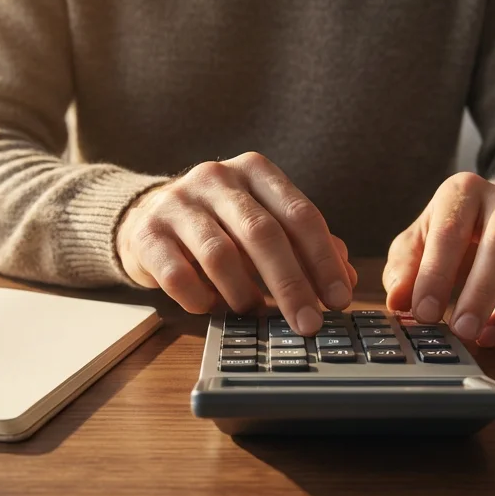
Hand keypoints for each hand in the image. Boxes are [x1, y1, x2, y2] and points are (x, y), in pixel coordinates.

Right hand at [115, 152, 357, 334]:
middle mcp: (216, 178)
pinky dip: (200, 299)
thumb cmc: (220, 225)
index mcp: (255, 171)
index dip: (323, 261)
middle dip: (291, 285)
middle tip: (308, 324)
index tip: (339, 299)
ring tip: (255, 313)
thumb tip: (347, 278)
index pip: (300, 215)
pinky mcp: (147, 233)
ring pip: (220, 255)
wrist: (146, 217)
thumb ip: (306, 247)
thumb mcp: (265, 224)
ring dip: (243, 293)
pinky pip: (178, 275)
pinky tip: (211, 306)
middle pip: (263, 234)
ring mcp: (178, 203)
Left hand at [383, 173, 494, 346]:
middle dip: (481, 293)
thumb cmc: (446, 232)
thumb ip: (403, 270)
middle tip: (463, 331)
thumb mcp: (415, 243)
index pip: (450, 232)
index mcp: (463, 192)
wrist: (489, 216)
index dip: (436, 276)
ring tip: (486, 338)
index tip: (425, 313)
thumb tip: (399, 301)